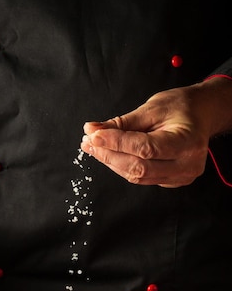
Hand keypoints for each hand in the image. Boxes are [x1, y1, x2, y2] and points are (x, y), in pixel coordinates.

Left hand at [80, 78, 231, 187]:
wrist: (202, 116)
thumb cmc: (181, 108)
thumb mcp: (153, 108)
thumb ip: (123, 122)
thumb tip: (94, 130)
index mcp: (187, 142)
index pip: (144, 148)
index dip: (116, 143)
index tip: (94, 135)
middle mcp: (186, 164)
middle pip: (138, 167)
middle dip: (109, 155)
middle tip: (89, 142)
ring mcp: (181, 177)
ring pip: (137, 176)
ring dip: (112, 162)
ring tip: (95, 147)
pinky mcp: (173, 182)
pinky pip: (142, 178)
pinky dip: (123, 167)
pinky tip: (111, 154)